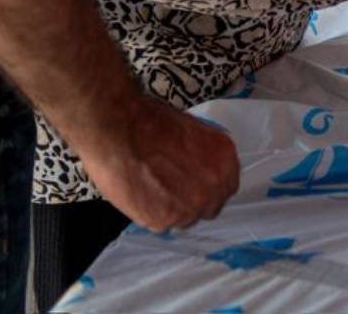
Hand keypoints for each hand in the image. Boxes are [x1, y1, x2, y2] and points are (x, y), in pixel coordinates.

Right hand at [76, 97, 239, 232]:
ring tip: (152, 188)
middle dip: (194, 200)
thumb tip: (200, 169)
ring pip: (186, 219)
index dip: (210, 187)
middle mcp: (214, 186)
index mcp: (225, 159)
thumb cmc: (152, 122)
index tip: (197, 185)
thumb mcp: (193, 131)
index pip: (227, 187)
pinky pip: (163, 224)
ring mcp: (191, 207)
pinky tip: (142, 193)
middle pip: (210, 207)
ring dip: (174, 209)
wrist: (120, 130)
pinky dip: (153, 213)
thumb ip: (204, 156)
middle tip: (173, 189)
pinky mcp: (165, 221)